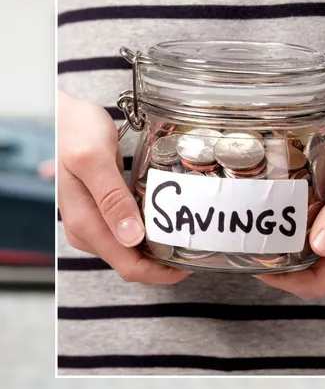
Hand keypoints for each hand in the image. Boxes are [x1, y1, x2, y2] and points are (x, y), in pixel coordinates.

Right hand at [57, 90, 189, 283]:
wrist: (61, 116)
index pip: (129, 267)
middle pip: (133, 263)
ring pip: (132, 251)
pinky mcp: (102, 213)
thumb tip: (131, 238)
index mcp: (85, 223)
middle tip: (199, 246)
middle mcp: (87, 231)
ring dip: (160, 248)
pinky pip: (130, 234)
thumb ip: (111, 198)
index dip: (161, 272)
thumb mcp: (93, 159)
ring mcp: (94, 223)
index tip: (191, 263)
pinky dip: (151, 232)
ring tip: (189, 234)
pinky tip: (170, 220)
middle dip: (165, 262)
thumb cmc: (74, 131)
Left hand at [257, 110, 324, 299]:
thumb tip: (323, 246)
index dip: (285, 279)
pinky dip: (298, 249)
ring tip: (267, 237)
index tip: (256, 261)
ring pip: (314, 271)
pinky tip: (286, 231)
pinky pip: (318, 258)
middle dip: (283, 269)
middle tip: (255, 246)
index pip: (321, 282)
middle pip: (315, 281)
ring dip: (290, 259)